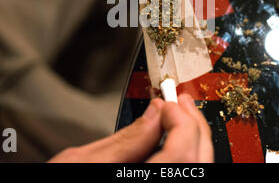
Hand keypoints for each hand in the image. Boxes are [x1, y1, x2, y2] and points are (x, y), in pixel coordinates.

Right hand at [48, 94, 213, 162]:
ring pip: (196, 170)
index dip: (181, 122)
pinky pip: (184, 176)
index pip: (182, 155)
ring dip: (192, 139)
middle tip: (179, 103)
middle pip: (197, 162)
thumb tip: (154, 114)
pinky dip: (184, 155)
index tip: (167, 104)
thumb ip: (125, 139)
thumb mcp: (81, 162)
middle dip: (192, 126)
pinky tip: (174, 140)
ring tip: (179, 116)